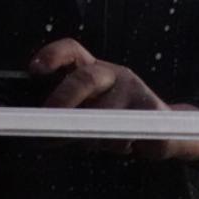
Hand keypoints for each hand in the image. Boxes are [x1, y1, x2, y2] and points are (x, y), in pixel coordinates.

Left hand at [29, 39, 198, 161]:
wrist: (164, 132)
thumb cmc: (115, 123)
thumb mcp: (89, 115)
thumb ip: (67, 117)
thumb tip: (39, 131)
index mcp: (93, 71)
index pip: (72, 52)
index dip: (53, 55)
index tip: (34, 69)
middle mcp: (113, 74)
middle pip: (84, 79)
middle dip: (62, 102)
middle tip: (47, 124)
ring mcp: (133, 90)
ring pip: (101, 119)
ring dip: (94, 140)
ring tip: (103, 143)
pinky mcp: (151, 111)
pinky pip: (122, 135)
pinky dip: (118, 146)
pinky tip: (126, 146)